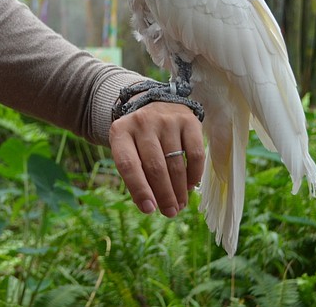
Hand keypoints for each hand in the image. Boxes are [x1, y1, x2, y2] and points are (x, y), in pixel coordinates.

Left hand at [108, 101, 204, 217]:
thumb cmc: (139, 137)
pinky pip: (195, 154)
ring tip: (180, 204)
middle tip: (170, 212)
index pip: (127, 164)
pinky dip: (194, 174)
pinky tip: (190, 186)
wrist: (155, 104)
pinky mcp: (188, 121)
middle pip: (154, 167)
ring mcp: (166, 120)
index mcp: (120, 131)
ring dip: (179, 189)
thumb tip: (149, 205)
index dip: (138, 189)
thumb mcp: (127, 149)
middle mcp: (142, 122)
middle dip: (163, 195)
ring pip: (175, 164)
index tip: (148, 209)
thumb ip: (133, 174)